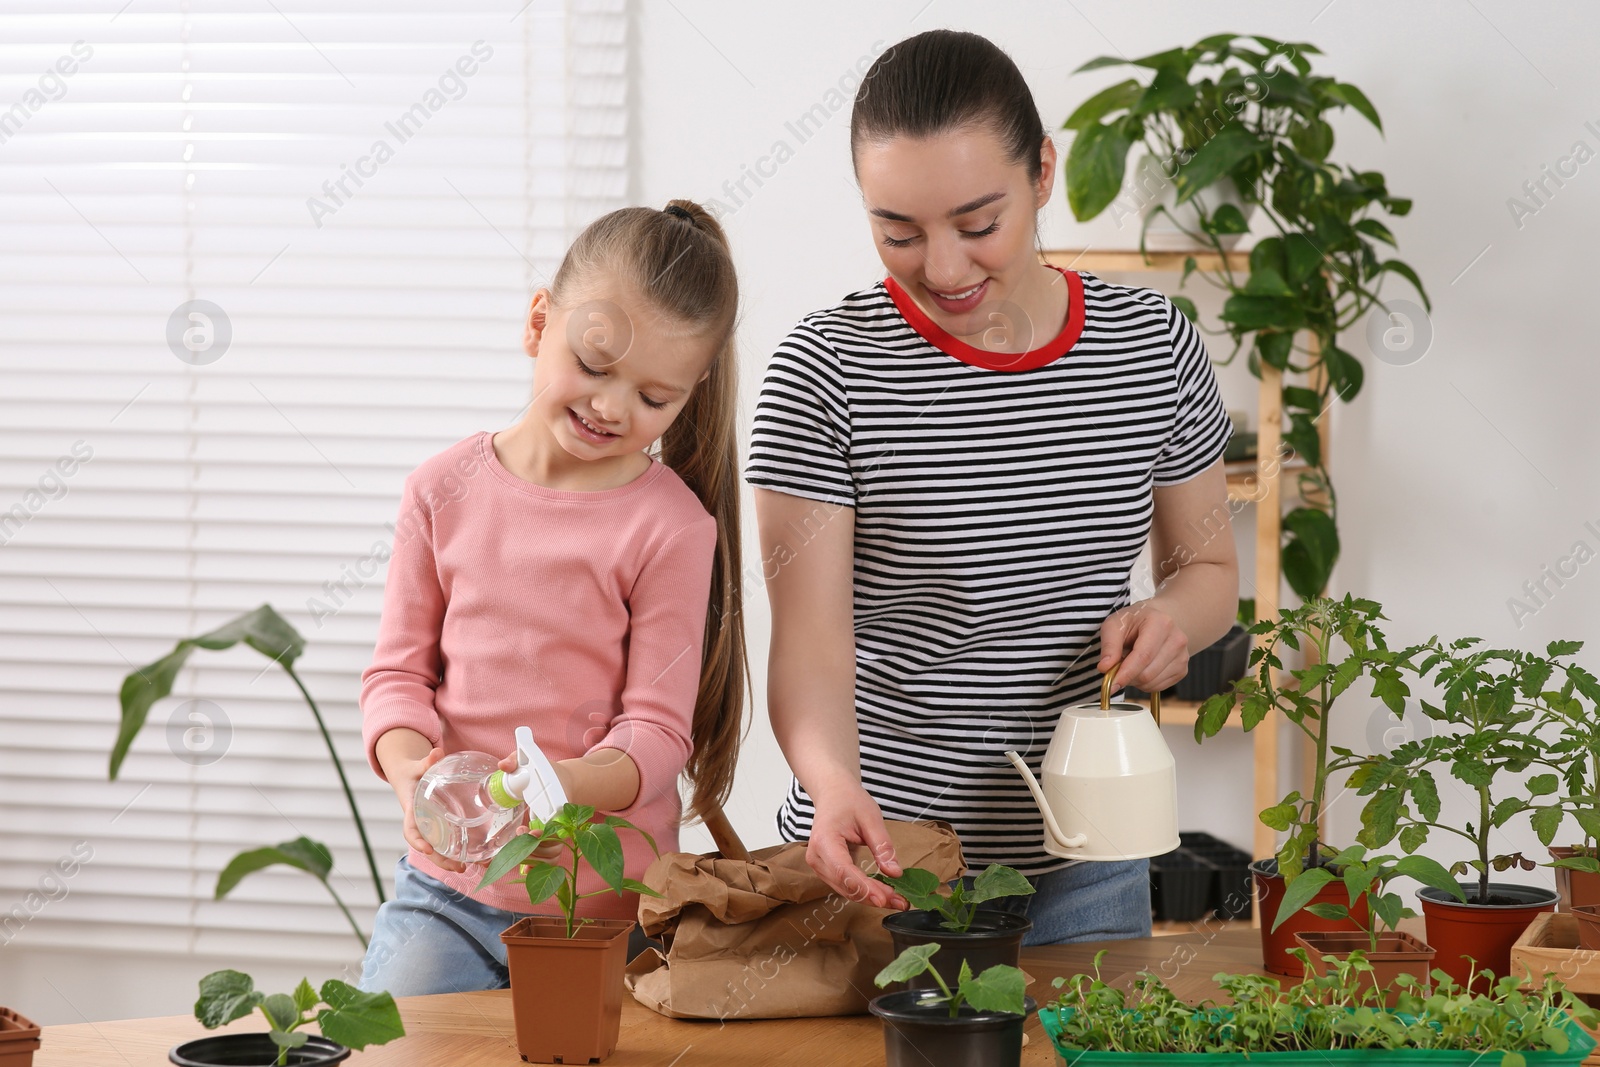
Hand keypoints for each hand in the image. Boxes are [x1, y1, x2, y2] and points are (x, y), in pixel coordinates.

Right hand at [391, 746, 466, 873]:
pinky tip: (471, 858)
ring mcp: (429, 825)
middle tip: (459, 867)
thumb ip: (426, 761)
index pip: (410, 829)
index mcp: (412, 809)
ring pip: (436, 847)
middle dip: (440, 859)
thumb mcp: (417, 766)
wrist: (407, 776)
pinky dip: (454, 850)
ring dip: (449, 859)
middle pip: (427, 846)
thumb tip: (436, 752)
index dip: (417, 841)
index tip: (428, 849)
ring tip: (466, 868)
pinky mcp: (438, 824)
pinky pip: (445, 840)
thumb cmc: (413, 772)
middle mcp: (420, 821)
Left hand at [495, 750, 563, 864]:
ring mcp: (558, 835)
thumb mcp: (531, 760)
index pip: (557, 824)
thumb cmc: (547, 771)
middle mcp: (563, 824)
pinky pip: (549, 862)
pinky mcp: (552, 843)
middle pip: (553, 847)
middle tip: (520, 834)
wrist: (564, 780)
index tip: (529, 831)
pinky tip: (524, 869)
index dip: (544, 833)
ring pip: (551, 857)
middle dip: (533, 848)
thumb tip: (503, 766)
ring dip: (533, 857)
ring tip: (517, 847)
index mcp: (560, 805)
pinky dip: (538, 868)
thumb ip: (516, 760)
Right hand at [805, 780, 905, 909]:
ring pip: (845, 889)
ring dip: (869, 896)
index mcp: (824, 840)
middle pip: (845, 884)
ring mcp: (818, 864)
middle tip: (901, 901)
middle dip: (872, 896)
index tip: (884, 899)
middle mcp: (816, 856)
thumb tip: (894, 873)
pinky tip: (881, 892)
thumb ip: (882, 846)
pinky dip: (863, 890)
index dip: (864, 887)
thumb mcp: (871, 818)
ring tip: (895, 899)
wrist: (833, 794)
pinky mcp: (825, 869)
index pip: (843, 870)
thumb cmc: (849, 801)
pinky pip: (844, 884)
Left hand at [1099, 600, 1190, 693]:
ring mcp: (1182, 656)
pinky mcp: (1183, 670)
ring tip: (1130, 663)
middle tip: (1117, 666)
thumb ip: (1109, 645)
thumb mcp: (1114, 625)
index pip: (1143, 655)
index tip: (1112, 684)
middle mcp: (1176, 639)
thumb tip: (1105, 668)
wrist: (1155, 621)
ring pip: (1152, 682)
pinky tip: (1142, 668)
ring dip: (1135, 680)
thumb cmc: (1134, 621)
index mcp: (1160, 623)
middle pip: (1147, 673)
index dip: (1126, 673)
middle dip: (1127, 676)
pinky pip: (1158, 687)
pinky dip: (1144, 683)